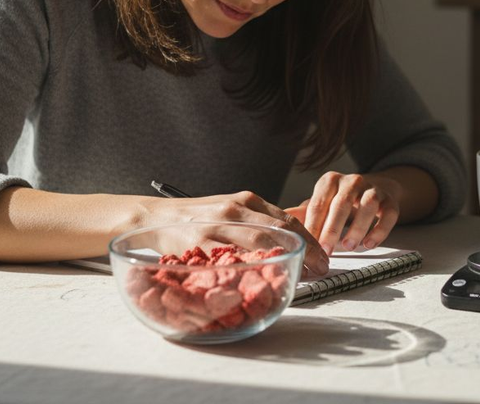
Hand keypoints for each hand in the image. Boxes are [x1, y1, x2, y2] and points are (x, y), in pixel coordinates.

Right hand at [139, 190, 328, 274]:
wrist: (156, 217)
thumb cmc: (198, 218)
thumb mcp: (232, 210)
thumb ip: (258, 221)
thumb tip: (293, 239)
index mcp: (245, 200)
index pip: (287, 218)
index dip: (309, 238)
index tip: (323, 255)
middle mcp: (233, 209)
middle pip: (278, 230)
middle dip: (304, 250)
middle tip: (320, 268)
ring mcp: (217, 226)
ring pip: (258, 243)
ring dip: (283, 261)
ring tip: (298, 276)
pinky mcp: (199, 244)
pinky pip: (230, 259)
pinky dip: (250, 269)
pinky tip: (262, 279)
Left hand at [285, 171, 399, 254]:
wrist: (374, 190)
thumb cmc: (339, 202)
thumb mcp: (320, 205)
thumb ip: (301, 215)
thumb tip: (274, 226)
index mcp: (329, 182)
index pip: (319, 203)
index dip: (314, 225)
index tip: (309, 246)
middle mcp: (352, 181)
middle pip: (342, 203)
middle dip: (333, 228)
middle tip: (327, 250)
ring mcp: (373, 189)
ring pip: (368, 205)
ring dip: (358, 227)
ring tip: (349, 246)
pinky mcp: (390, 200)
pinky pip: (389, 214)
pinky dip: (380, 230)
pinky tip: (369, 244)